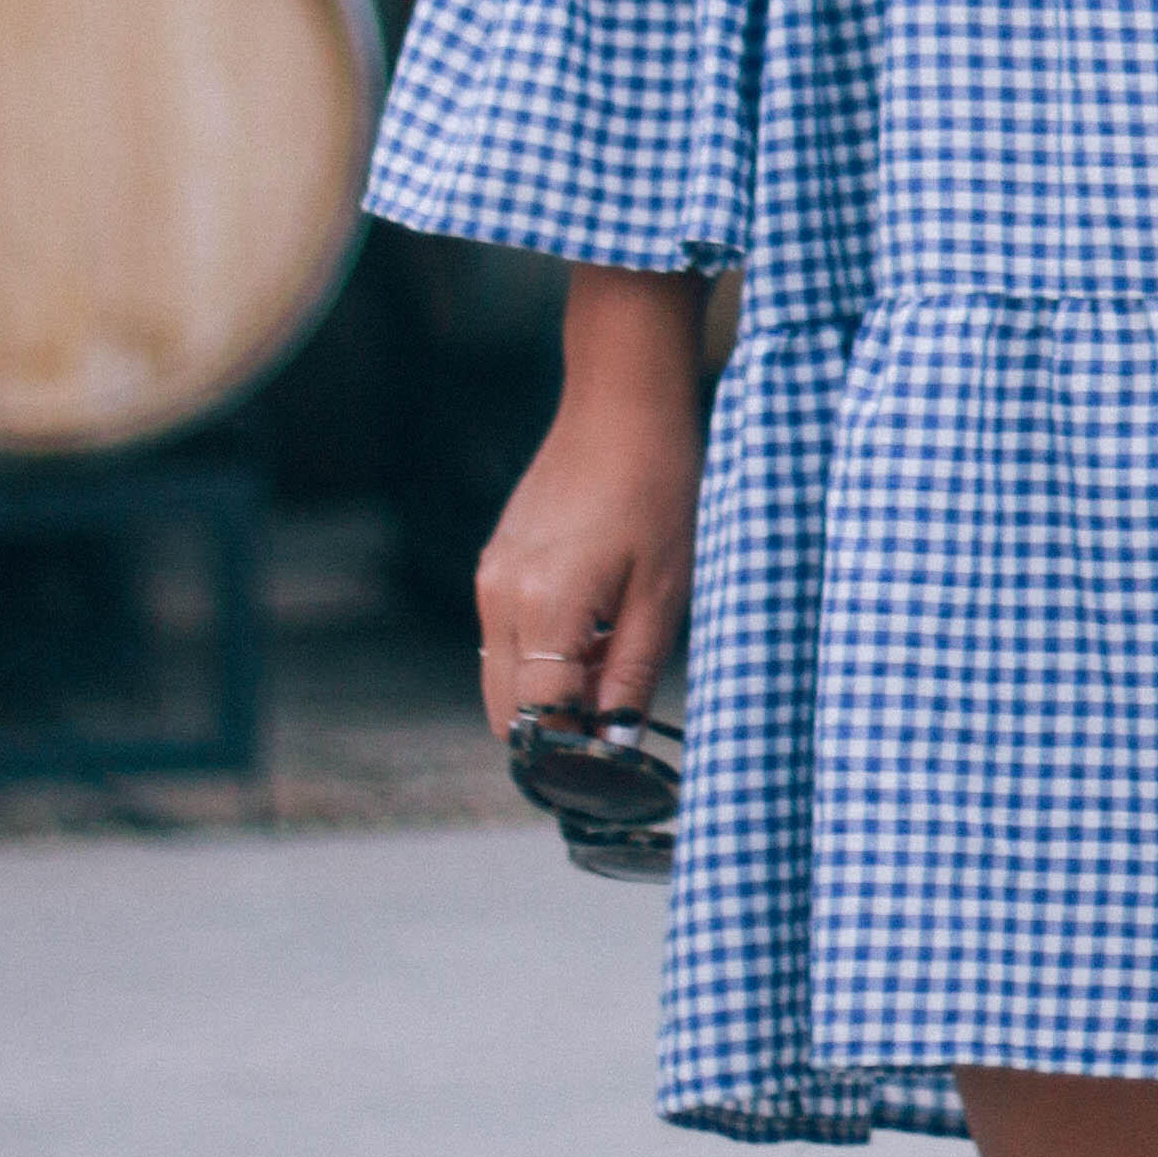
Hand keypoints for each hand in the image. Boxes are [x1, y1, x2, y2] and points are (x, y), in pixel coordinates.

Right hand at [474, 264, 708, 742]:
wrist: (623, 398)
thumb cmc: (657, 485)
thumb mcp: (665, 588)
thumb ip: (632, 672)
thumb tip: (613, 742)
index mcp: (542, 609)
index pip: (534, 723)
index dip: (572, 752)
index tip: (611, 759)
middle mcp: (500, 598)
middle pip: (504, 711)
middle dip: (553, 728)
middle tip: (617, 709)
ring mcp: (492, 576)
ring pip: (502, 676)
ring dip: (547, 689)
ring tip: (614, 653)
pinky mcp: (498, 559)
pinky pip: (505, 635)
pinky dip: (540, 651)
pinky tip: (595, 618)